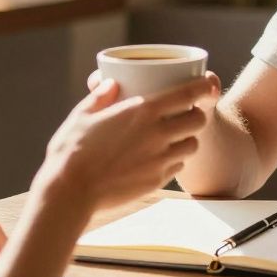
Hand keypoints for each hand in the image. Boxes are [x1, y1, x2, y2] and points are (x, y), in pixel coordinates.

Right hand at [38, 74, 218, 209]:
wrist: (70, 193)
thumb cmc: (71, 151)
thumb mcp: (82, 116)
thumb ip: (100, 97)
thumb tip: (110, 83)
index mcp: (142, 111)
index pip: (188, 93)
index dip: (203, 87)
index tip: (206, 85)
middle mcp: (158, 134)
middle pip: (198, 120)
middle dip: (196, 114)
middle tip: (186, 113)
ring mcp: (160, 159)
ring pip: (192, 145)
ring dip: (187, 139)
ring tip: (173, 138)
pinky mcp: (157, 181)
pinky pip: (177, 166)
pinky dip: (174, 160)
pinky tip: (159, 158)